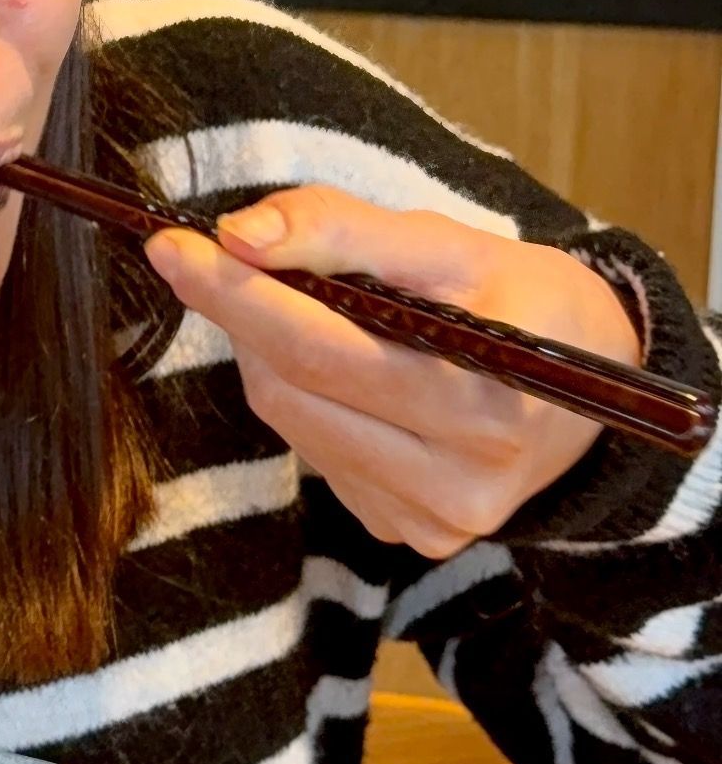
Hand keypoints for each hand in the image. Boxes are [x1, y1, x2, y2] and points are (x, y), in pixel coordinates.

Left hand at [145, 184, 642, 559]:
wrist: (593, 383)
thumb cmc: (518, 297)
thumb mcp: (448, 243)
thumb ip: (342, 230)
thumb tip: (239, 235)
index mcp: (489, 400)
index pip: (323, 348)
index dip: (238, 295)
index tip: (171, 246)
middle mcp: (464, 480)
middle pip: (294, 388)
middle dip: (240, 314)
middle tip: (209, 257)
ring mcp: (433, 519)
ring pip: (292, 421)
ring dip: (267, 354)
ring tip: (295, 306)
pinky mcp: (409, 533)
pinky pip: (316, 454)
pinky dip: (304, 399)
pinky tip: (337, 370)